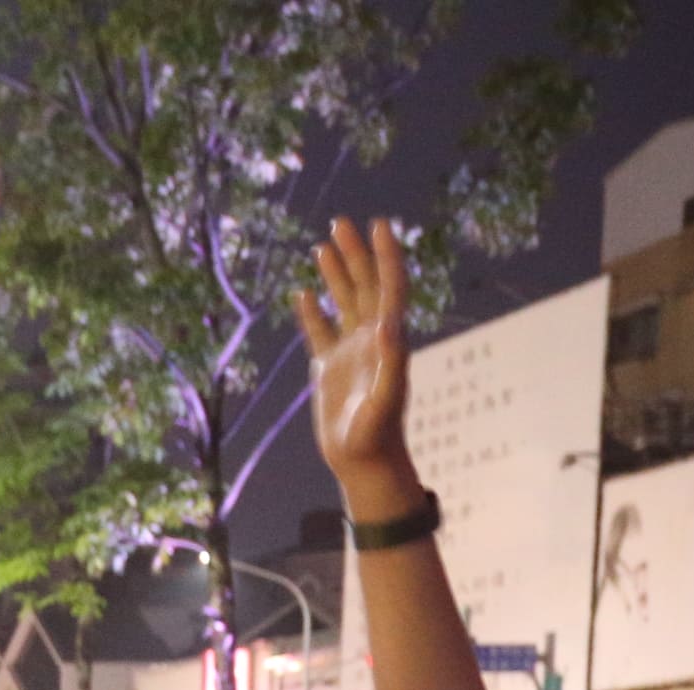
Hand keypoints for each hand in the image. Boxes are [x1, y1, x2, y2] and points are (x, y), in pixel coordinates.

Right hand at [297, 216, 420, 521]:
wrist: (363, 462)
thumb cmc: (376, 435)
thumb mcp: (385, 399)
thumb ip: (390, 362)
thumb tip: (387, 322)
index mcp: (388, 340)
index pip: (389, 287)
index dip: (385, 255)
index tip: (378, 225)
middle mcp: (371, 339)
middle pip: (364, 286)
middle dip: (356, 253)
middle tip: (342, 223)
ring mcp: (349, 352)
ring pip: (343, 303)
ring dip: (336, 273)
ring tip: (323, 245)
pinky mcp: (329, 368)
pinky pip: (320, 332)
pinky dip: (313, 312)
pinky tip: (304, 293)